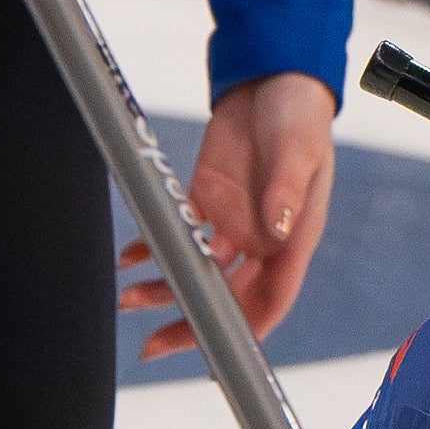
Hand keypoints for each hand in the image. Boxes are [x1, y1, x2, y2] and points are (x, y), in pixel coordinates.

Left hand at [119, 72, 336, 357]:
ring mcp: (234, 222)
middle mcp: (263, 240)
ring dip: (166, 288)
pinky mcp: (208, 199)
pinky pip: (179, 234)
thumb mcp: (299, 151)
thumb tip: (277, 229)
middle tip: (156, 345)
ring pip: (198, 271)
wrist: (274, 78)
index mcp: (293, 238)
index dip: (244, 331)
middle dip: (192, 322)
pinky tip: (129, 258)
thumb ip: (287, 190)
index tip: (214, 350)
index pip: (270, 300)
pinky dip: (152, 247)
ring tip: (130, 300)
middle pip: (228, 298)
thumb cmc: (300, 116)